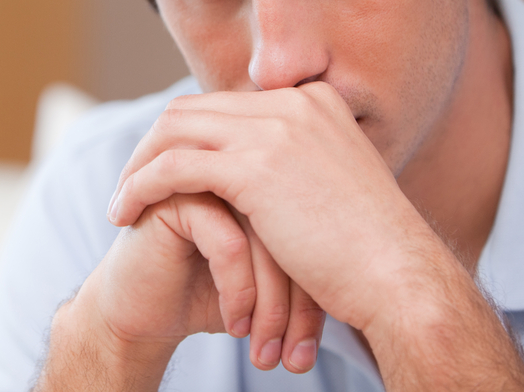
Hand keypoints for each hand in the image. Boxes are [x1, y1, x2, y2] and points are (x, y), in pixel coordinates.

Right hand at [38, 191, 323, 390]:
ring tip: (268, 352)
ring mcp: (206, 172)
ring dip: (269, 305)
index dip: (318, 289)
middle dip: (299, 302)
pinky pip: (227, 242)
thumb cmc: (213, 293)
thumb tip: (375, 288)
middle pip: (294, 228)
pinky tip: (233, 324)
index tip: (315, 346)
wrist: (148, 310)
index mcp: (270, 175)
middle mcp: (241, 166)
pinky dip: (237, 291)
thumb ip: (310, 255)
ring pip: (265, 235)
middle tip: (298, 356)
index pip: (315, 225)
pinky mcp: (174, 194)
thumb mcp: (273, 275)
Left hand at [107, 82, 441, 336]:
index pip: (224, 105)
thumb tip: (257, 177)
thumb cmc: (371, 250)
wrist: (402, 279)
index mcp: (312, 101)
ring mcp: (275, 130)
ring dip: (138, 166)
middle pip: (191, 110)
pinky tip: (125, 214)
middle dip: (152, 146)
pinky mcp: (255, 167)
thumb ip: (296, 165)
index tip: (162, 170)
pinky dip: (141, 186)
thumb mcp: (333, 186)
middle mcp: (292, 103)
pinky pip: (172, 167)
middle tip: (130, 184)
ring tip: (121, 204)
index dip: (185, 136)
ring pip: (174, 132)